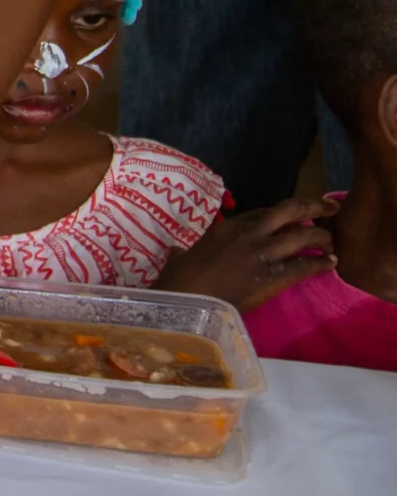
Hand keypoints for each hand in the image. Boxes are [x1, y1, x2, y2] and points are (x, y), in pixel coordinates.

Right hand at [159, 197, 336, 309]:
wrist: (190, 301)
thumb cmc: (181, 280)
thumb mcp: (181, 257)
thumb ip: (183, 252)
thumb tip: (176, 252)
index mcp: (227, 227)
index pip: (263, 213)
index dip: (282, 215)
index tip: (292, 217)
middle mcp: (250, 233)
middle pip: (289, 211)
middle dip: (313, 207)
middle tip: (329, 208)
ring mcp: (264, 253)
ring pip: (303, 235)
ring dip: (322, 237)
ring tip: (330, 242)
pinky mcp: (275, 275)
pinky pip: (305, 265)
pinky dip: (321, 263)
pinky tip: (330, 264)